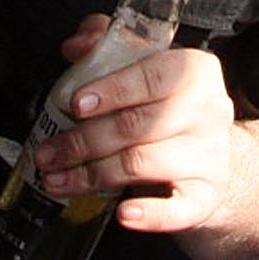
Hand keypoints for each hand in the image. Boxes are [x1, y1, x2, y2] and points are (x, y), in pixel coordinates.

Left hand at [33, 18, 241, 234]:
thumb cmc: (167, 106)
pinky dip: (151, 214)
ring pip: (142, 164)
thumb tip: (75, 46)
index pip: (152, 75)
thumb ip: (107, 45)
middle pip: (137, 125)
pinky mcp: (208, 195)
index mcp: (196, 70)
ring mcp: (211, 155)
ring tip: (56, 180)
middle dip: (82, 141)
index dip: (111, 90)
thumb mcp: (144, 66)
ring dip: (92, 175)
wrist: (210, 156)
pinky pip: (180, 208)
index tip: (74, 105)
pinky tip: (123, 215)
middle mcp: (209, 110)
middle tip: (47, 153)